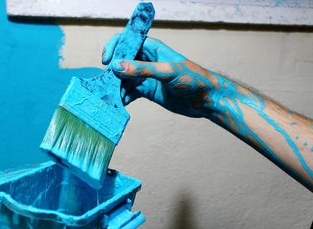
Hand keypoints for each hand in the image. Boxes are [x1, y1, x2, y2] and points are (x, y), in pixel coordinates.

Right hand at [102, 35, 219, 117]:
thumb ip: (143, 69)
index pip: (128, 42)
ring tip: (110, 97)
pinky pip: (130, 92)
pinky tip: (119, 103)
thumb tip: (117, 66)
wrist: (206, 99)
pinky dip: (123, 97)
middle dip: (112, 72)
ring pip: (124, 79)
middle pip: (122, 62)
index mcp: (153, 49)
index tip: (106, 61)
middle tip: (105, 84)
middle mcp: (147, 61)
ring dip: (116, 87)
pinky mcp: (147, 91)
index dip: (115, 48)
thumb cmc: (193, 79)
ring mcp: (146, 77)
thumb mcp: (167, 72)